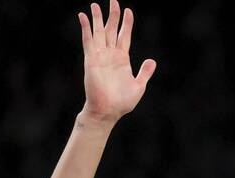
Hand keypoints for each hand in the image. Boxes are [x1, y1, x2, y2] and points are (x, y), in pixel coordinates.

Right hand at [78, 1, 154, 122]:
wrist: (109, 111)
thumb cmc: (122, 102)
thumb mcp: (139, 85)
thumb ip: (144, 72)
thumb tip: (152, 61)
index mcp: (122, 59)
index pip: (125, 36)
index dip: (127, 24)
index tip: (128, 11)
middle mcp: (110, 54)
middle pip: (112, 30)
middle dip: (113, 16)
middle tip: (114, 1)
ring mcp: (100, 55)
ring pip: (99, 32)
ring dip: (97, 18)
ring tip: (96, 4)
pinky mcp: (91, 59)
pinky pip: (88, 40)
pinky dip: (85, 28)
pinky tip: (82, 16)